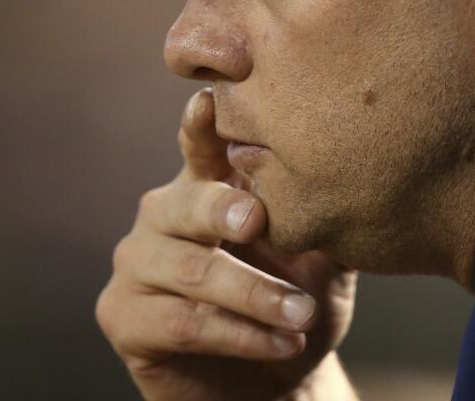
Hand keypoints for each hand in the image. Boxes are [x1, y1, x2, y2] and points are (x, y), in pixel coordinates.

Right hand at [95, 88, 357, 400]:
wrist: (277, 383)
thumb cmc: (295, 307)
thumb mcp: (322, 261)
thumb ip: (323, 218)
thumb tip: (351, 181)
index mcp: (207, 186)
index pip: (199, 145)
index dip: (201, 125)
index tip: (208, 101)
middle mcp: (163, 214)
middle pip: (187, 201)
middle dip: (225, 209)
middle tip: (259, 220)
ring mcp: (136, 264)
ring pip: (192, 271)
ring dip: (253, 294)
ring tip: (302, 315)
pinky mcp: (122, 317)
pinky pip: (182, 322)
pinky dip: (238, 334)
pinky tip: (280, 343)